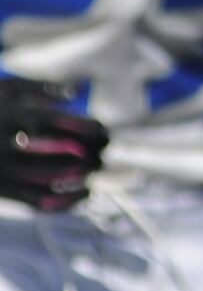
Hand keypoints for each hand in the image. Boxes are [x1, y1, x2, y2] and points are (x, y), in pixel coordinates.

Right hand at [0, 78, 108, 211]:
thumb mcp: (4, 90)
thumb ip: (39, 88)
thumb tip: (74, 93)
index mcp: (14, 116)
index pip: (63, 123)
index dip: (91, 129)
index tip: (105, 132)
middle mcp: (9, 143)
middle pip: (63, 152)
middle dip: (91, 153)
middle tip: (105, 152)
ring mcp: (3, 170)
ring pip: (53, 178)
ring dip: (81, 176)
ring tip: (95, 170)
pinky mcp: (0, 191)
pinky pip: (36, 201)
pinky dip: (64, 202)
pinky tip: (83, 193)